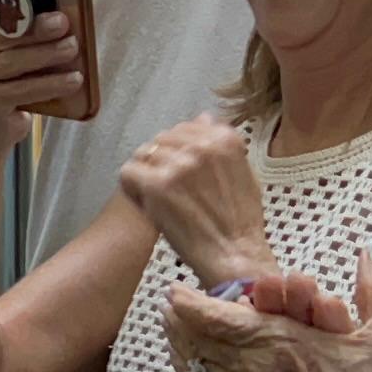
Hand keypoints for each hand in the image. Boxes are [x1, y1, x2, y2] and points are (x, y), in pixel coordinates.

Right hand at [0, 0, 85, 156]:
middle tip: (64, 21)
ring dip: (49, 53)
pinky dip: (52, 83)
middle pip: (1, 32)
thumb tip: (53, 5)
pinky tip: (73, 79)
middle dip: (36, 26)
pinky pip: (24, 88)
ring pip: (15, 60)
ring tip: (73, 47)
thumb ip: (10, 30)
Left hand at [120, 115, 269, 286]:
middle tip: (168, 188)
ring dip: (147, 175)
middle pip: (162, 140)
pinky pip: (128, 172)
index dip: (179, 151)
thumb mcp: (242, 172)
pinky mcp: (157, 184)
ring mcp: (178, 164)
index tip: (183, 173)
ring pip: (144, 154)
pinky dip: (132, 187)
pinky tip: (147, 203)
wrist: (234, 254)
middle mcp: (201, 145)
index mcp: (224, 138)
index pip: (185, 129)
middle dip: (161, 161)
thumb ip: (220, 145)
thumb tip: (203, 117)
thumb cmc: (240, 220)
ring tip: (159, 198)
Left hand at [163, 254, 371, 371]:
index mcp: (278, 340)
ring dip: (179, 345)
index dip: (189, 301)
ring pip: (194, 366)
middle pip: (195, 338)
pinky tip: (187, 368)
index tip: (177, 291)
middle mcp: (250, 369)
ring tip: (169, 331)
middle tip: (168, 308)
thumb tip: (369, 249)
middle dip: (179, 320)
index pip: (215, 314)